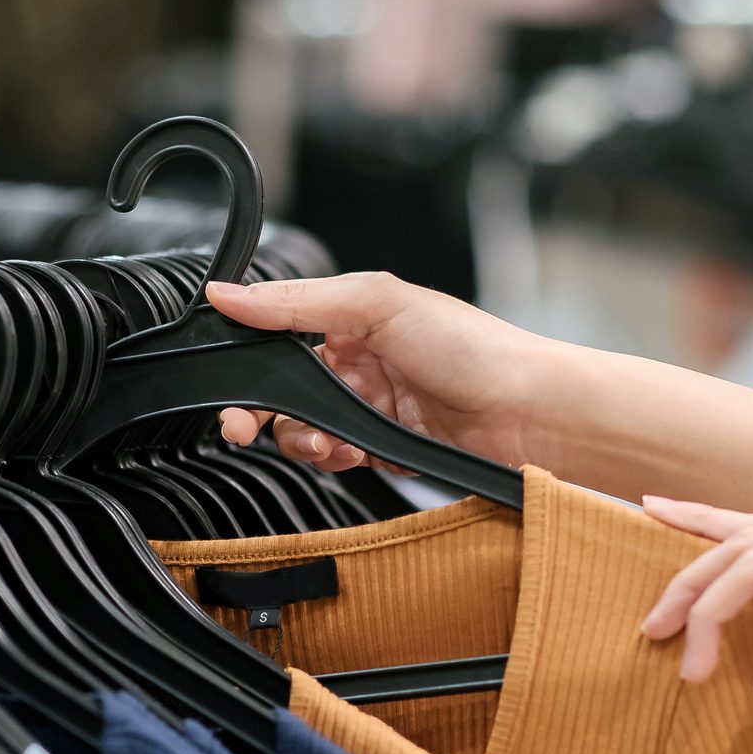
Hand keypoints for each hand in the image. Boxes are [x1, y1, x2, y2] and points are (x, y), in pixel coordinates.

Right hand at [206, 273, 557, 472]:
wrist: (526, 413)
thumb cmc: (473, 347)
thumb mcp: (378, 303)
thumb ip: (299, 301)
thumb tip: (230, 294)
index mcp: (351, 318)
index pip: (278, 332)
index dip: (247, 355)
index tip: (226, 377)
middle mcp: (357, 361)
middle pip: (282, 389)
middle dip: (258, 410)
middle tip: (242, 425)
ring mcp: (369, 407)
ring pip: (303, 429)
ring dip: (301, 438)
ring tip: (324, 440)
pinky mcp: (383, 449)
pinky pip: (334, 458)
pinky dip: (332, 459)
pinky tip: (349, 453)